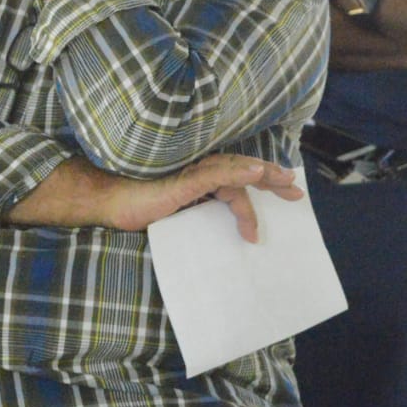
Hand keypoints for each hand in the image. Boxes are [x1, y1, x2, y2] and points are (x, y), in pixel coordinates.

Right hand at [5, 154, 302, 242]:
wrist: (109, 201)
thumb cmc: (137, 208)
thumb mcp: (179, 218)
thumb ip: (200, 216)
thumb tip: (224, 237)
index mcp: (199, 178)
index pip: (238, 177)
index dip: (263, 182)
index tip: (286, 194)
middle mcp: (198, 170)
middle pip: (243, 170)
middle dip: (272, 178)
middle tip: (296, 192)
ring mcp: (191, 172)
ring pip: (235, 170)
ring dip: (262, 176)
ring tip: (284, 185)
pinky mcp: (184, 179)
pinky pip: (217, 174)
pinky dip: (239, 173)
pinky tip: (256, 175)